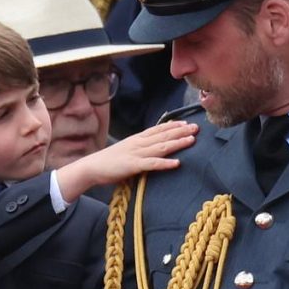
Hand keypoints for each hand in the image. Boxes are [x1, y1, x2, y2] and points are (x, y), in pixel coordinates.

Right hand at [56, 120, 197, 201]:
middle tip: (196, 127)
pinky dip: (165, 163)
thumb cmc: (109, 161)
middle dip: (181, 131)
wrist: (91, 167)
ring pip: (161, 147)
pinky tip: (177, 163)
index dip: (173, 125)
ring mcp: (136, 153)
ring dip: (177, 143)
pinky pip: (152, 164)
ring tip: (191, 140)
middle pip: (163, 135)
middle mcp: (138, 143)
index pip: (158, 129)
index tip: (186, 122)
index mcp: (137, 139)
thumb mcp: (126, 150)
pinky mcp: (133, 166)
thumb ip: (139, 148)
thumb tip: (152, 148)